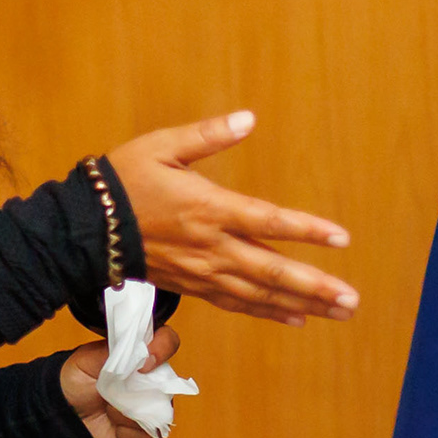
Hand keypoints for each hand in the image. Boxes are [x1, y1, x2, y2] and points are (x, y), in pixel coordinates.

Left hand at [59, 326, 177, 437]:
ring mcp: (151, 410)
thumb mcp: (89, 359)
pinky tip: (115, 430)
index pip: (168, 342)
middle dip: (140, 391)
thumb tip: (141, 351)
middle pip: (168, 384)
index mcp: (141, 357)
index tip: (144, 363)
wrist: (63, 413)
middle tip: (115, 393)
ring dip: (128, 414)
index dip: (163, 348)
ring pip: (158, 414)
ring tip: (108, 410)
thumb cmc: (77, 381)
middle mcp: (153, 383)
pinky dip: (128, 435)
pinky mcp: (146, 437)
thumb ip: (114, 351)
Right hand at [104, 111, 358, 324]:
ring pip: (260, 294)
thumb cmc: (125, 180)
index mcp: (208, 209)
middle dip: (316, 286)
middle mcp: (211, 247)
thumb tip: (248, 119)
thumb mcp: (163, 146)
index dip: (307, 230)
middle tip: (352, 300)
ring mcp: (204, 271)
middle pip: (272, 272)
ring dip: (302, 304)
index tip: (342, 238)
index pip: (268, 221)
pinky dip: (268, 312)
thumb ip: (208, 135)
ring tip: (339, 313)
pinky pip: (237, 303)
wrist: (85, 228)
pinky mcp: (194, 286)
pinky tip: (296, 319)